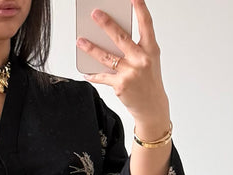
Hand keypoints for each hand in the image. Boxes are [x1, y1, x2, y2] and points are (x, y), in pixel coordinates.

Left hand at [77, 0, 169, 137]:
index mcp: (151, 49)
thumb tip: (111, 36)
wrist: (152, 107)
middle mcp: (142, 60)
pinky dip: (93, 74)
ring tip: (80, 41)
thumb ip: (134, 47)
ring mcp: (131, 73)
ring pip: (106, 57)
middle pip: (121, 38)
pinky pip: (102, 77)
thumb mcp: (148, 60)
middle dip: (106, 24)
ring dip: (91, 48)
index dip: (140, 8)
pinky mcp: (120, 85)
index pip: (146, 24)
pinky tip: (86, 71)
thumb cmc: (148, 80)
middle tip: (95, 13)